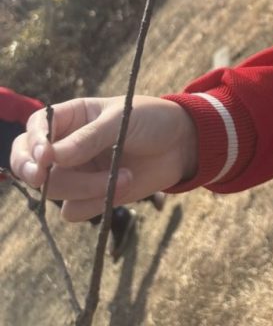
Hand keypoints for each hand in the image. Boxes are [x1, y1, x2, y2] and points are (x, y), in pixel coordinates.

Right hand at [10, 96, 197, 220]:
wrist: (183, 143)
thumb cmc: (152, 120)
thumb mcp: (122, 119)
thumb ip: (87, 138)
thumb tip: (50, 157)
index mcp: (72, 117)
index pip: (35, 129)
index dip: (32, 143)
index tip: (45, 156)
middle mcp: (68, 146)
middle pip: (35, 165)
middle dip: (39, 174)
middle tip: (45, 177)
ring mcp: (78, 172)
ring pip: (56, 191)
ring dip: (86, 187)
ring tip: (125, 174)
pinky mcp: (91, 196)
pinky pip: (74, 211)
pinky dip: (96, 203)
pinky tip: (125, 184)